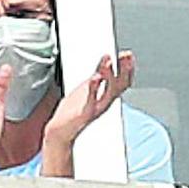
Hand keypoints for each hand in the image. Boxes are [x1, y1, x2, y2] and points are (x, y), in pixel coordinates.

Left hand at [41, 51, 134, 177]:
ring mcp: (96, 108)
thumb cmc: (73, 111)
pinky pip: (91, 101)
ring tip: (109, 62)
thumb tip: (108, 58)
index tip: (128, 55)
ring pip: (109, 93)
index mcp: (106, 97)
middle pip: (120, 86)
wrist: (60, 132)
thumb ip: (99, 75)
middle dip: (124, 70)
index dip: (128, 69)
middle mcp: (104, 103)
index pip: (123, 82)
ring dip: (110, 76)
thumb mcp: (88, 88)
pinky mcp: (84, 114)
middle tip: (126, 55)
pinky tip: (93, 78)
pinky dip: (94, 89)